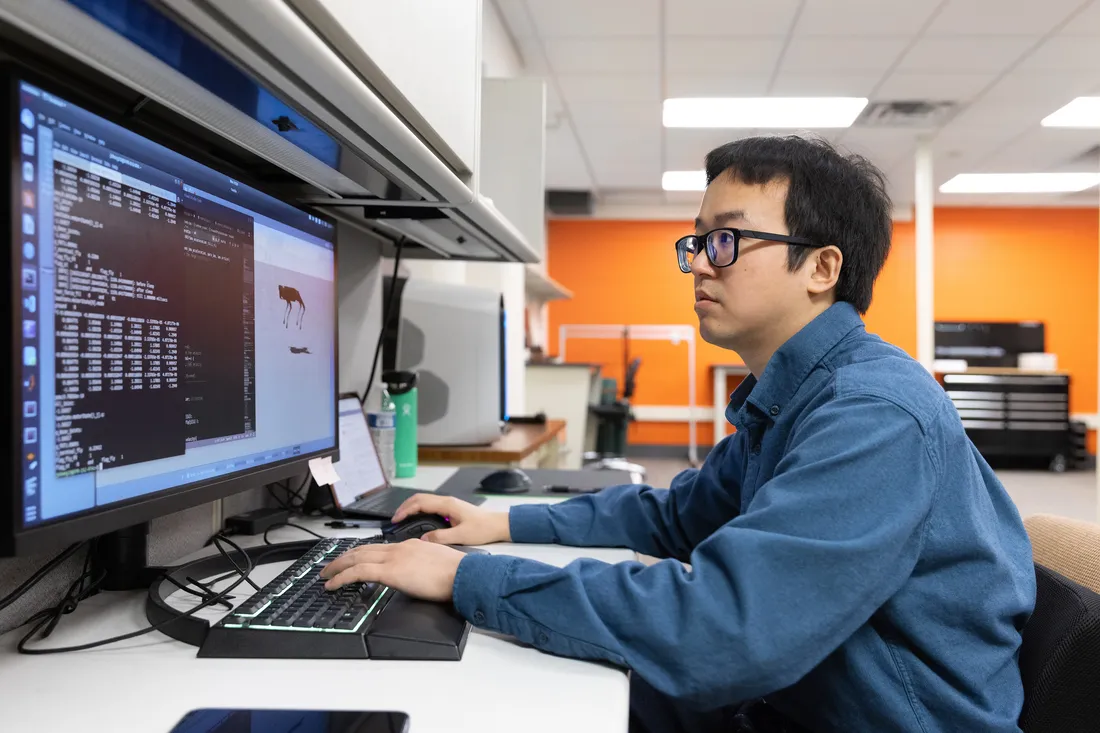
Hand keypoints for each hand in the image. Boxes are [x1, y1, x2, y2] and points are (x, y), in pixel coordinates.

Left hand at [320, 539, 464, 601]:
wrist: (464, 575)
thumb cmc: (456, 574)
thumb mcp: (434, 565)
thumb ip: (420, 566)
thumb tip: (415, 576)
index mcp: (410, 545)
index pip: (377, 547)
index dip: (360, 553)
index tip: (350, 561)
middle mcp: (399, 548)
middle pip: (362, 549)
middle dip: (342, 558)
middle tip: (329, 567)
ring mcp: (394, 558)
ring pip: (356, 558)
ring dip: (337, 567)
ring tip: (325, 576)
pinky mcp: (391, 572)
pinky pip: (358, 572)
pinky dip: (341, 577)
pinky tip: (332, 585)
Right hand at [392, 494, 510, 545]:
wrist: (499, 525)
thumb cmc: (484, 528)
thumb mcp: (461, 536)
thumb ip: (441, 537)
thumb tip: (423, 539)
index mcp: (447, 505)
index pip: (420, 503)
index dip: (405, 510)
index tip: (396, 519)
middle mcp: (447, 502)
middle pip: (419, 499)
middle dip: (404, 507)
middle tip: (394, 519)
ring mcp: (449, 504)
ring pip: (424, 501)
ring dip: (411, 508)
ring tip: (402, 519)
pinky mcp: (451, 510)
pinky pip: (430, 506)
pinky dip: (419, 511)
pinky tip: (417, 520)